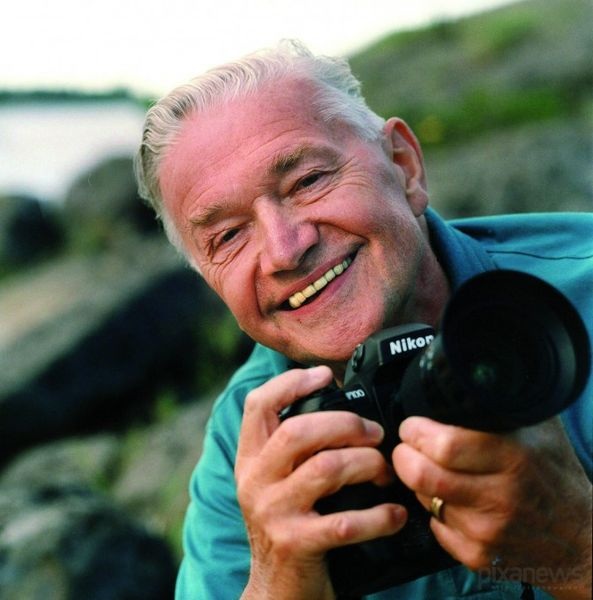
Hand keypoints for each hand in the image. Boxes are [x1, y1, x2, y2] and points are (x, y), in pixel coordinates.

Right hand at [236, 366, 406, 599]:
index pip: (258, 405)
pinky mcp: (297, 544)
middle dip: (346, 424)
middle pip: (299, 430)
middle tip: (374, 433)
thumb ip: (292, 448)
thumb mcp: (275, 483)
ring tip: (385, 471)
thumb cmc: (287, 525)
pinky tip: (394, 514)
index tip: (326, 376)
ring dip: (367, 464)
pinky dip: (378, 516)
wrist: (277, 591)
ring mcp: (274, 512)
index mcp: (251, 459)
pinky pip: (346, 522)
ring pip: (327, 468)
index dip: (291, 383)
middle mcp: (255, 481)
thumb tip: (337, 405)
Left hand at [393, 416, 591, 599]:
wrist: (581, 538)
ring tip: (430, 469)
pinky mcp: (479, 556)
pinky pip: (434, 526)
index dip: (417, 432)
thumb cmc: (556, 475)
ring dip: (419, 482)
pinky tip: (449, 499)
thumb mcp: (539, 428)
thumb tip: (467, 379)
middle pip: (422, 475)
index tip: (413, 426)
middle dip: (404, 456)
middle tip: (407, 447)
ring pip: (423, 499)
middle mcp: (499, 497)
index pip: (443, 445)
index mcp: (513, 458)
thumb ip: (500, 404)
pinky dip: (434, 510)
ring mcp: (487, 531)